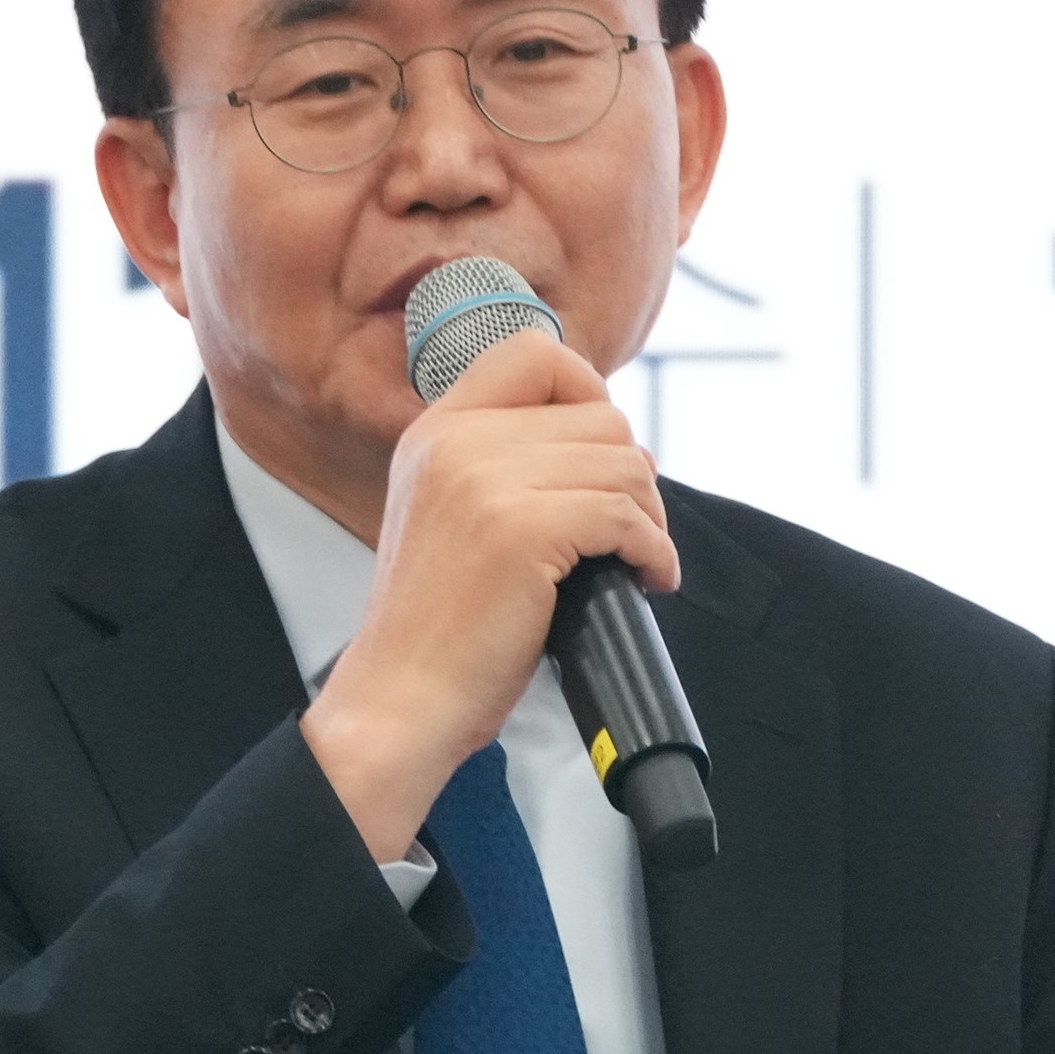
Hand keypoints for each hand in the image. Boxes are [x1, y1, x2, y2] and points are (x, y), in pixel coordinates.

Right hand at [297, 331, 674, 866]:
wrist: (401, 701)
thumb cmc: (438, 628)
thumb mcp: (450, 515)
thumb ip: (505, 465)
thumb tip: (616, 446)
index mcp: (435, 431)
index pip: (534, 352)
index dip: (588, 393)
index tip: (599, 457)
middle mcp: (456, 442)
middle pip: (599, 414)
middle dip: (631, 474)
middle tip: (626, 531)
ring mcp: (486, 480)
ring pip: (623, 462)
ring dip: (648, 517)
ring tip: (633, 560)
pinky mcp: (521, 530)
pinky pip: (626, 515)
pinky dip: (653, 552)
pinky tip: (643, 581)